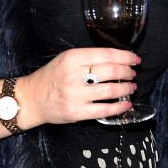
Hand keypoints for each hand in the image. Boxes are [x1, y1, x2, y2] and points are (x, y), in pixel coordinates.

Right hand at [18, 47, 138, 125]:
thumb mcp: (66, 59)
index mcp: (72, 58)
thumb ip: (89, 58)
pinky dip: (119, 107)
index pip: (106, 54)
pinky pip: (104, 110)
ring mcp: (75, 95)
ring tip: (131, 87)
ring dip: (126, 88)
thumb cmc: (52, 77)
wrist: (32, 98)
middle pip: (111, 71)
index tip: (135, 59)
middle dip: (127, 72)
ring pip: (110, 90)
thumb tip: (118, 59)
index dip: (125, 57)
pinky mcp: (76, 112)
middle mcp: (73, 75)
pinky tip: (126, 104)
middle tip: (132, 74)